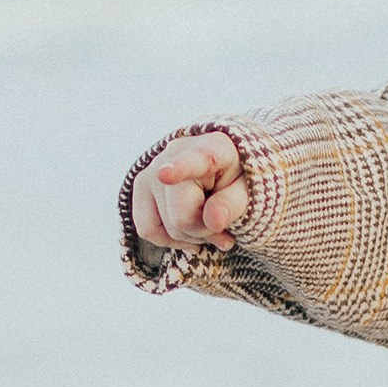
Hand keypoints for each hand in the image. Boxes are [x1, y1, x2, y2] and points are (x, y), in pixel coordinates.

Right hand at [131, 133, 250, 252]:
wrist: (220, 168)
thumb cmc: (236, 180)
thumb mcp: (248, 192)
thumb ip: (233, 205)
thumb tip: (213, 221)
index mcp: (212, 147)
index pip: (195, 160)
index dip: (179, 169)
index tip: (165, 175)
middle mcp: (174, 153)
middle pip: (182, 217)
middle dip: (205, 230)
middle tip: (220, 219)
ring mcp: (152, 170)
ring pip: (166, 229)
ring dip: (191, 235)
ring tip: (206, 219)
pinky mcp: (140, 188)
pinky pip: (147, 230)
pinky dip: (171, 239)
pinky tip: (189, 230)